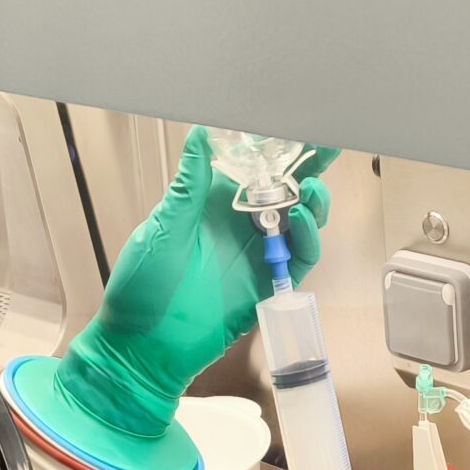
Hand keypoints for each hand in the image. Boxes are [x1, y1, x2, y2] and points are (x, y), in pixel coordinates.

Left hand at [50, 128, 334, 440]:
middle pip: (285, 191)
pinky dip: (306, 238)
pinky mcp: (269, 283)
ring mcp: (257, 254)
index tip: (294, 124)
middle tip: (327, 145)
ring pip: (300, 221)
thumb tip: (201, 134)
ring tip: (312, 189)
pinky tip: (301, 220)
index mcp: (213, 204)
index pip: (252, 168)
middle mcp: (240, 225)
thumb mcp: (163, 227)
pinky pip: (298, 257)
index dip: (275, 148)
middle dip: (309, 168)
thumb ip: (189, 184)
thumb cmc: (143, 285)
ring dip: (312, 202)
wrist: (145, 346)